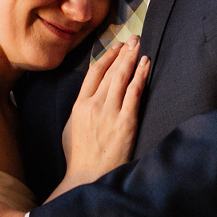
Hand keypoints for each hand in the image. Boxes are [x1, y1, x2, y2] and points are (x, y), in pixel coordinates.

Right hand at [54, 37, 149, 198]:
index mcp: (79, 105)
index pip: (94, 72)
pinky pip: (134, 93)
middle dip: (123, 52)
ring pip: (122, 78)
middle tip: (133, 38)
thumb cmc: (78, 157)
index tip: (116, 46)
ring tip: (139, 45)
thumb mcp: (70, 128)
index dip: (107, 56)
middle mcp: (94, 105)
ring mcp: (110, 113)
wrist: (87, 178)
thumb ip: (79, 109)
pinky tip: (146, 64)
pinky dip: (140, 76)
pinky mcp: (125, 122)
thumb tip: (88, 95)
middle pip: (110, 71)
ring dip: (132, 58)